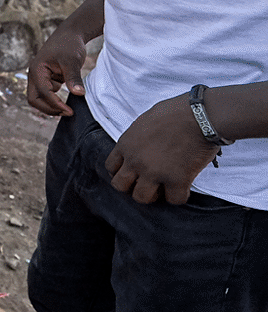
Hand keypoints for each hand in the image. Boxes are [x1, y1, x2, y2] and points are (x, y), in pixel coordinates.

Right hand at [27, 23, 89, 116]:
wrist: (69, 34)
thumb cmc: (69, 44)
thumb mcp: (72, 61)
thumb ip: (74, 78)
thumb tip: (79, 94)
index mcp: (37, 70)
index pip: (43, 93)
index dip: (55, 104)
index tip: (70, 111)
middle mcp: (34, 75)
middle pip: (34, 99)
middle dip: (48, 109)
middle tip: (66, 113)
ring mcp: (39, 77)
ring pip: (39, 98)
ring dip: (51, 105)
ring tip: (67, 109)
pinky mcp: (46, 78)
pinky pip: (46, 94)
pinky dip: (54, 100)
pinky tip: (66, 102)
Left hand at [104, 94, 221, 204]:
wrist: (201, 115)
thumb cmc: (177, 111)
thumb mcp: (145, 120)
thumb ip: (138, 137)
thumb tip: (142, 144)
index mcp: (127, 144)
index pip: (111, 167)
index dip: (121, 172)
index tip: (132, 173)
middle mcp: (136, 160)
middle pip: (120, 186)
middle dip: (131, 187)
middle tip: (146, 183)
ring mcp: (155, 172)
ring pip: (141, 197)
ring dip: (152, 195)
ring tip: (163, 188)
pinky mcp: (177, 180)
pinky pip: (174, 200)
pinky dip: (179, 196)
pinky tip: (183, 187)